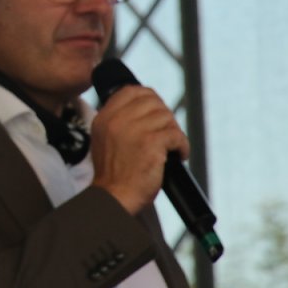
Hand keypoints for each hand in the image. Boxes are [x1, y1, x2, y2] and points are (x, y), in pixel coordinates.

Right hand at [89, 85, 189, 214]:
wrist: (114, 197)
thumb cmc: (114, 173)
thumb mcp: (105, 138)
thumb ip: (119, 120)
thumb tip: (145, 107)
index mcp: (105, 116)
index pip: (132, 90)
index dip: (149, 98)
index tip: (157, 112)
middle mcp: (117, 120)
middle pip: (153, 101)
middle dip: (165, 116)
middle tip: (166, 134)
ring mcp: (134, 130)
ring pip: (167, 117)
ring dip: (174, 132)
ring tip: (171, 147)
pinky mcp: (151, 143)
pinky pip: (176, 134)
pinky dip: (182, 145)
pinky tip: (178, 155)